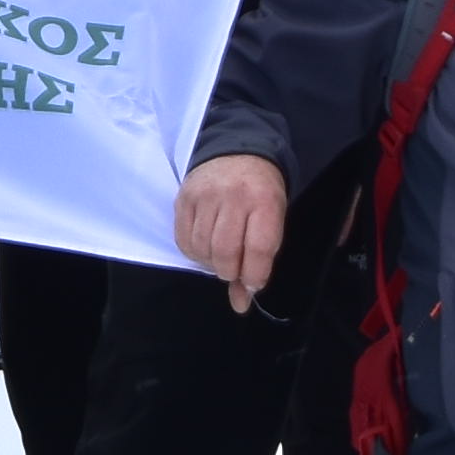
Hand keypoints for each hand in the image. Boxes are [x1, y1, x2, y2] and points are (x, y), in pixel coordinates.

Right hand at [177, 152, 288, 309]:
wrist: (239, 151)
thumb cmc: (261, 193)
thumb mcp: (272, 221)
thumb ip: (258, 262)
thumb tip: (241, 303)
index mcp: (264, 201)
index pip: (258, 248)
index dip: (254, 275)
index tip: (253, 282)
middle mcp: (233, 196)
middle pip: (225, 252)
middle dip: (229, 271)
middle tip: (233, 268)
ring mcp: (205, 195)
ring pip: (201, 248)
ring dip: (210, 262)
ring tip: (219, 255)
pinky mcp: (184, 197)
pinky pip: (182, 239)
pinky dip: (193, 252)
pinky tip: (204, 245)